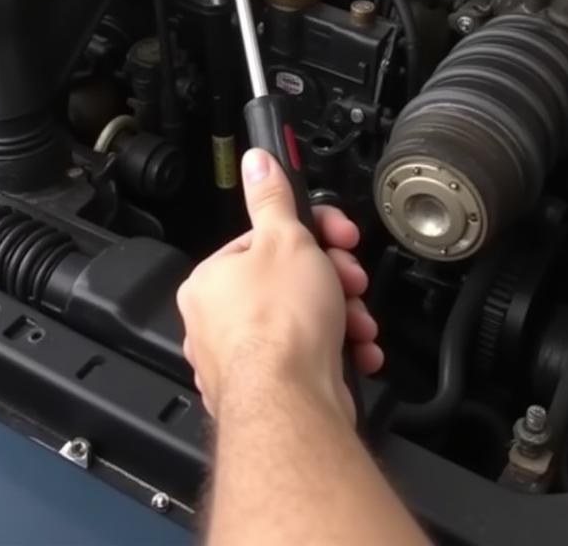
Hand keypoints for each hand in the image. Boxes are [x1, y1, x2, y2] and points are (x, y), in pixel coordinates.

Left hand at [177, 149, 381, 422]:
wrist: (292, 404)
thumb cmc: (279, 326)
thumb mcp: (286, 240)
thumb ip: (272, 199)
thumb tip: (257, 163)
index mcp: (211, 281)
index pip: (264, 241)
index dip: (310, 236)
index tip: (337, 236)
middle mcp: (216, 322)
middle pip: (287, 282)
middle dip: (330, 280)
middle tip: (349, 280)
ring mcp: (240, 361)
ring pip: (302, 322)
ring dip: (341, 316)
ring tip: (356, 321)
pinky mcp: (269, 392)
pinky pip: (307, 360)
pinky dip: (337, 352)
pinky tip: (355, 351)